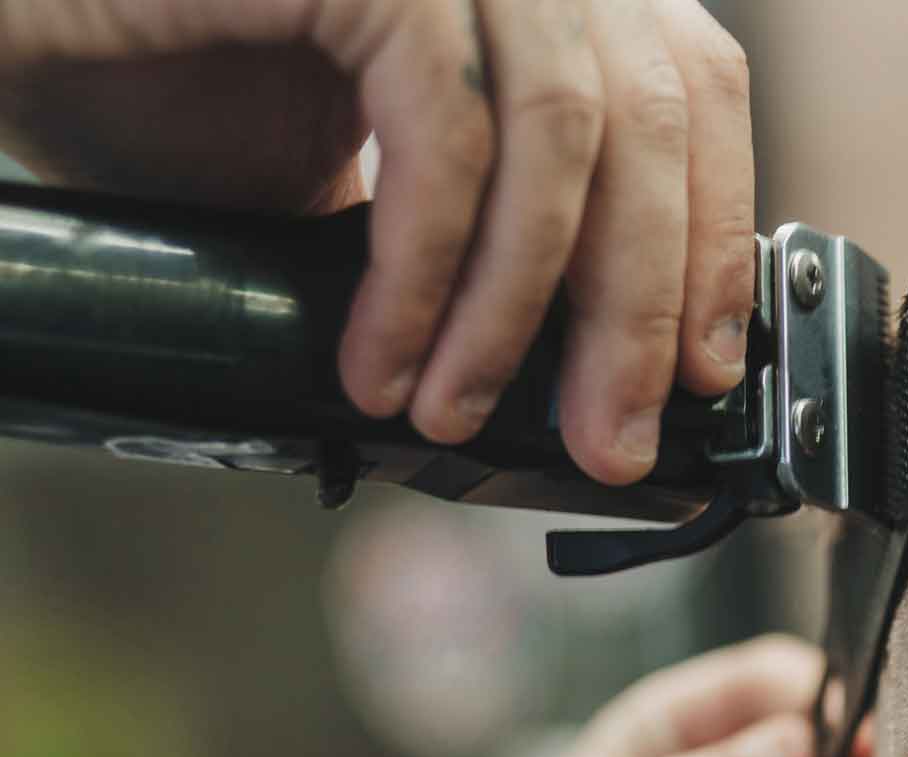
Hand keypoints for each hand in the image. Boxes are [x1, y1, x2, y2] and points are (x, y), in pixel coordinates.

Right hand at [0, 0, 756, 484]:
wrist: (22, 33)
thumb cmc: (177, 82)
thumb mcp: (393, 169)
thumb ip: (506, 220)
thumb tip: (605, 361)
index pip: (692, 87)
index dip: (714, 233)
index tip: (704, 369)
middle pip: (647, 119)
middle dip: (638, 307)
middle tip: (613, 439)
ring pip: (563, 132)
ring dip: (520, 307)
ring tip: (458, 414)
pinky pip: (446, 129)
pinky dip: (425, 270)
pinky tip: (383, 359)